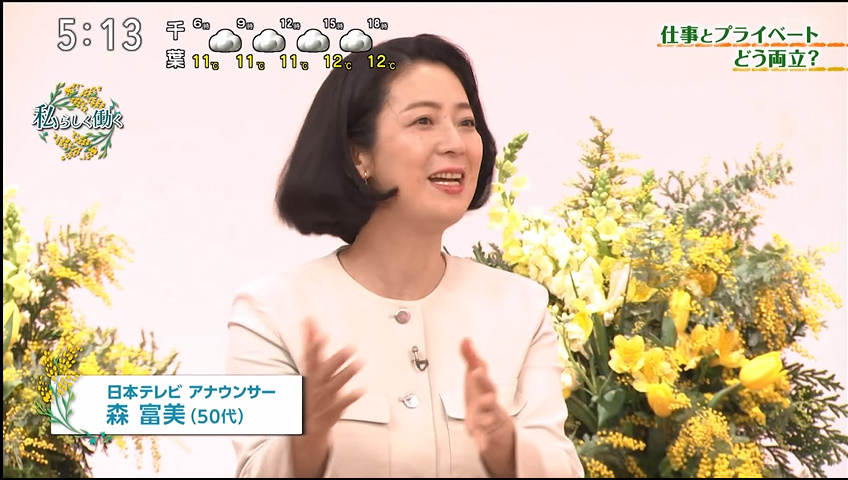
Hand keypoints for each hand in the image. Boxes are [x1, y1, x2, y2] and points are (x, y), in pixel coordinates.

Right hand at [301, 317, 363, 439]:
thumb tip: (312, 324)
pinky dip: (349, 398)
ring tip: (359, 363)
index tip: (312, 325)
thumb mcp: (311, 374)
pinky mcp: (330, 413)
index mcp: (309, 376)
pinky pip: (340, 406)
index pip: (308, 356)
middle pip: (323, 371)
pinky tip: (360, 391)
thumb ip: (314, 350)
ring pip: (334, 386)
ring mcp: (322, 401)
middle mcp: (314, 387)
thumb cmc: (310, 397)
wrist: (305, 431)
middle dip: (335, 359)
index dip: (311, 340)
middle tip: (350, 348)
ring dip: (346, 374)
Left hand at [460, 338, 514, 453]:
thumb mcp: (475, 377)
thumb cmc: (482, 396)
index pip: (484, 379)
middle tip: (484, 392)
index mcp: (485, 389)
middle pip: (490, 398)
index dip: (481, 374)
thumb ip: (470, 357)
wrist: (494, 423)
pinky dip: (482, 442)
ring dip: (486, 417)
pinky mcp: (485, 434)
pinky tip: (479, 446)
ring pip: (489, 418)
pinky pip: (484, 439)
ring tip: (482, 416)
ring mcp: (489, 419)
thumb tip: (465, 339)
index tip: (476, 369)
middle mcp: (489, 403)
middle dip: (487, 393)